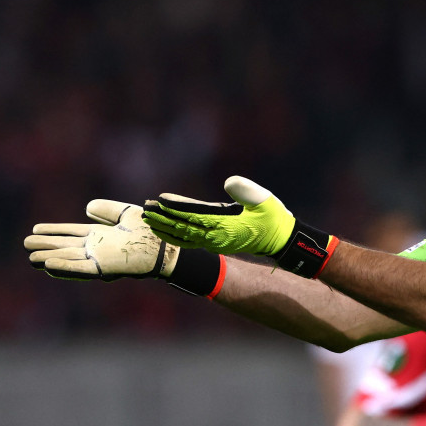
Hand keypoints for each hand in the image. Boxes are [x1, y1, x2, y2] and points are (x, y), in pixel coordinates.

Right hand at [25, 201, 178, 280]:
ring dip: (50, 258)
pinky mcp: (106, 268)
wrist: (168, 244)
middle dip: (46, 245)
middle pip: (66, 246)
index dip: (54, 231)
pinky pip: (81, 269)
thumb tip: (87, 208)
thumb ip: (107, 210)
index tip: (36, 229)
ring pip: (69, 258)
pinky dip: (65, 267)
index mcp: (102, 235)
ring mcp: (100, 258)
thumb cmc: (153, 230)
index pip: (72, 232)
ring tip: (31, 258)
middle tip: (26, 244)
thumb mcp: (127, 214)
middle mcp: (98, 247)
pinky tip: (48, 264)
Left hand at [143, 175, 295, 256]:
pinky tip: (165, 233)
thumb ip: (247, 190)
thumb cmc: (274, 218)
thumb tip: (227, 181)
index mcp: (225, 226)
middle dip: (163, 219)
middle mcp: (217, 237)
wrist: (281, 239)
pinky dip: (175, 238)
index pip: (193, 217)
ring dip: (166, 229)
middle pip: (183, 228)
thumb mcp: (265, 200)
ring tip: (149, 220)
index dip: (175, 210)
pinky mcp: (216, 243)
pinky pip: (190, 242)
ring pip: (184, 237)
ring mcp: (215, 242)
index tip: (158, 201)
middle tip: (145, 209)